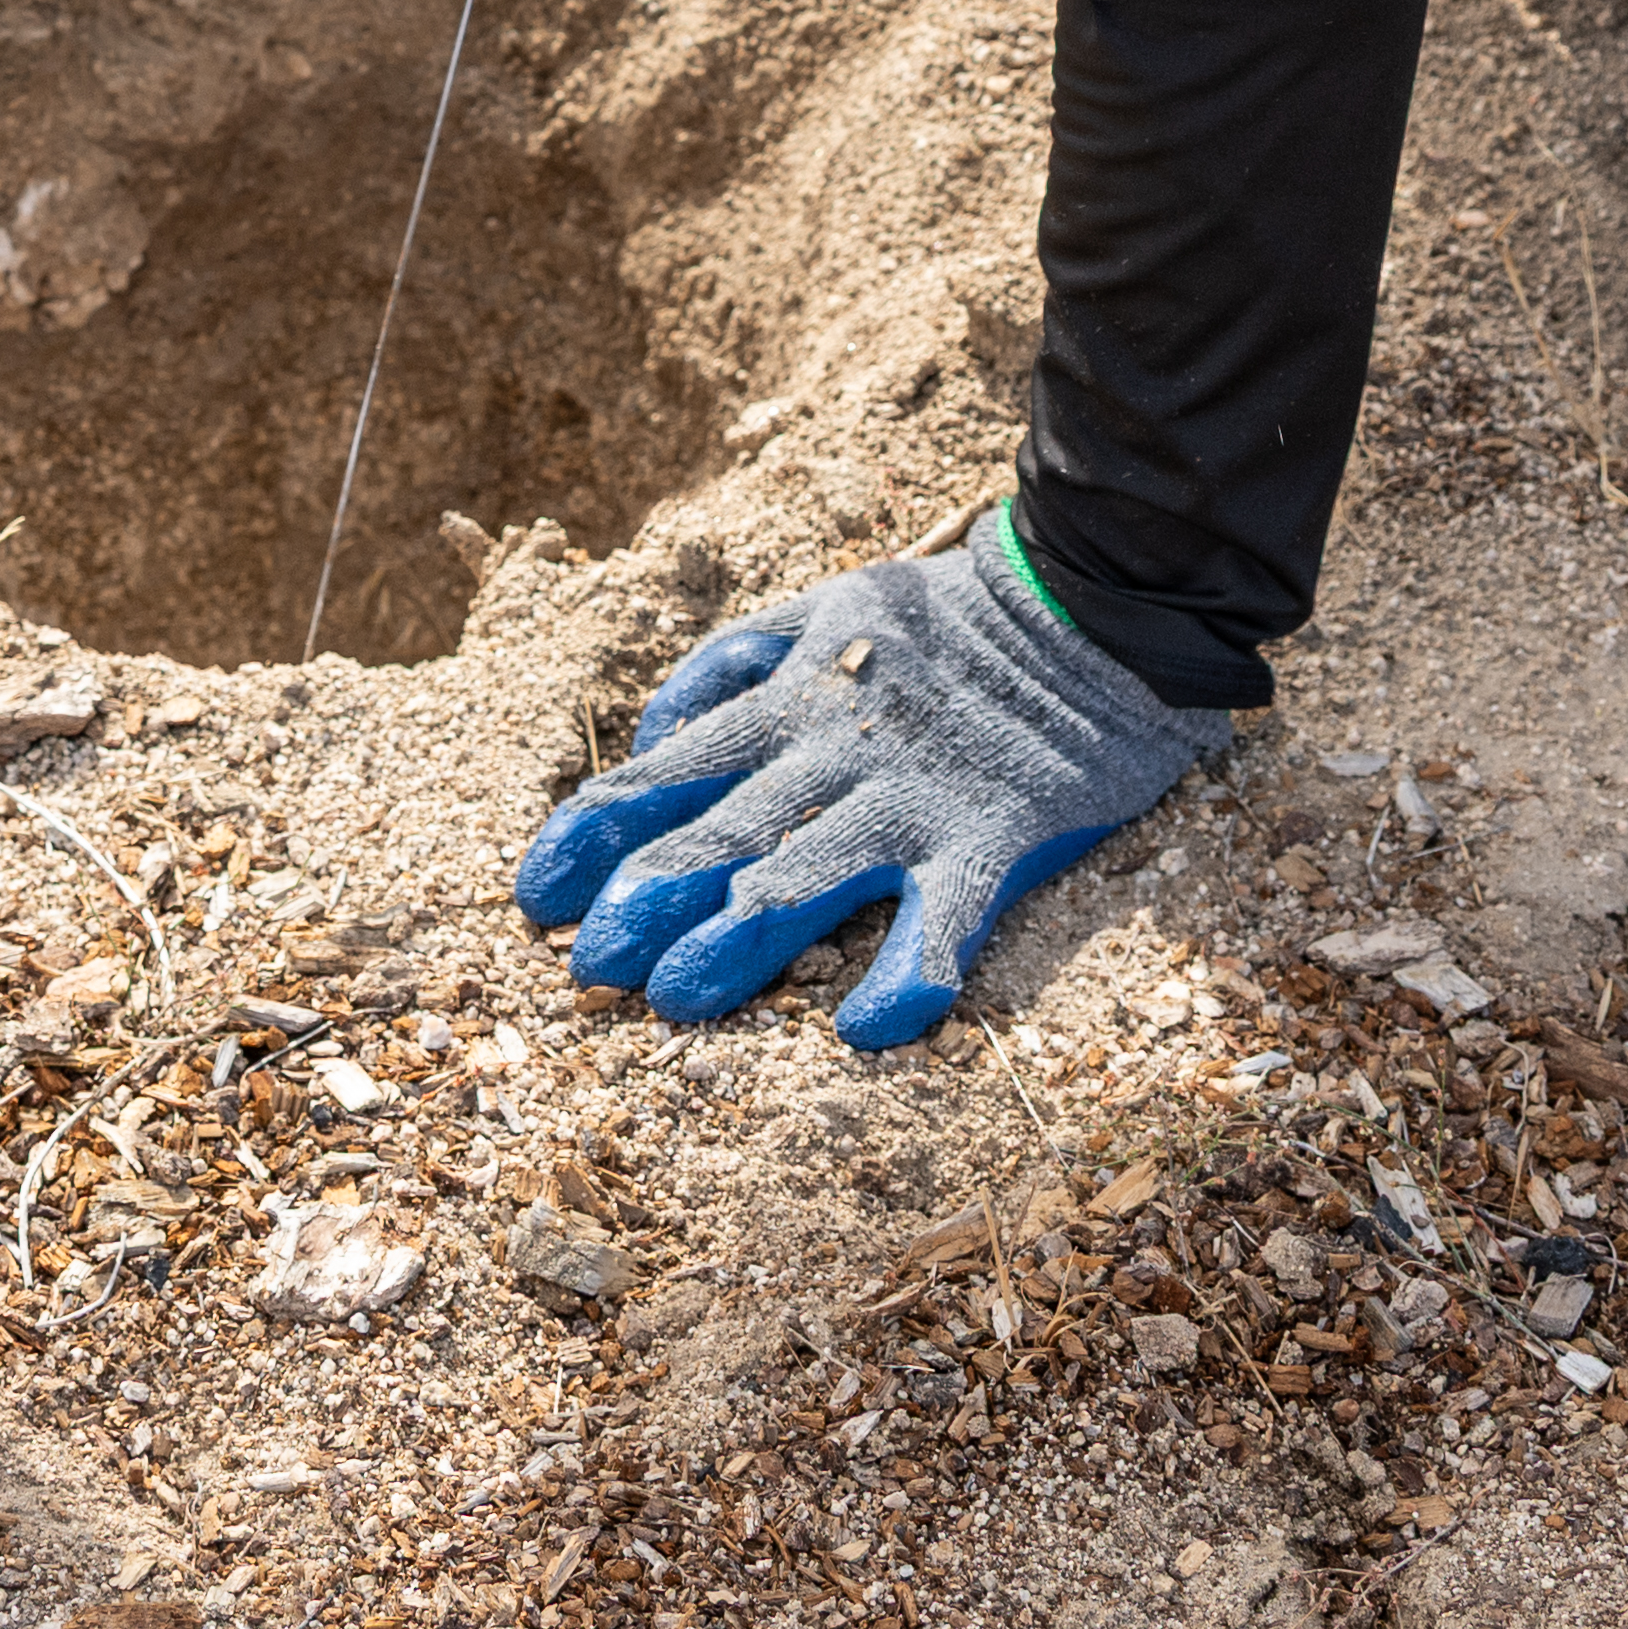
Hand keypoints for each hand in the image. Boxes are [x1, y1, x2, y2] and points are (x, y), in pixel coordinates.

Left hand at [516, 518, 1221, 1051]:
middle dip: (644, 899)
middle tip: (585, 973)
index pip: (668, 769)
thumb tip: (654, 734)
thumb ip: (733, 663)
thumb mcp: (823, 608)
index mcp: (790, 698)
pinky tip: (865, 1028)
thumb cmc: (954, 618)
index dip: (597, 832)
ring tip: (675, 1000)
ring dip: (736, 939)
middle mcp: (834, 749)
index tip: (534, 895)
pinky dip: (909, 969)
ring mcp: (912, 793)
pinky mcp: (997, 830)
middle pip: (719, 829)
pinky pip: (947, 911)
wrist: (1094, 599)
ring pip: (806, 871)